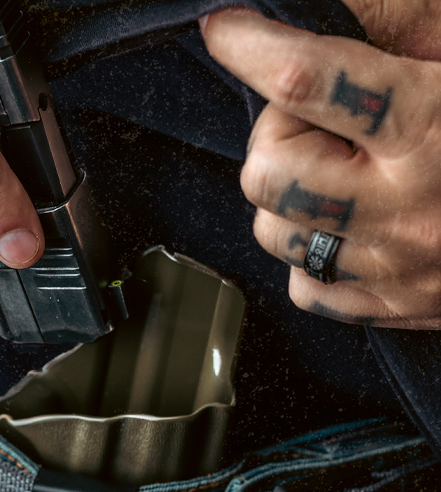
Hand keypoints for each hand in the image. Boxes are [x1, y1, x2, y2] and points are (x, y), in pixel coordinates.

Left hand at [201, 8, 440, 327]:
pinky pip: (305, 285)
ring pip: (271, 231)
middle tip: (322, 119)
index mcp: (435, 125)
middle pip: (265, 171)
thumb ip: (404, 18)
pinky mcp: (396, 307)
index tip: (225, 26)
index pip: (307, 81)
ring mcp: (398, 267)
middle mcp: (409, 207)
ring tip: (343, 168)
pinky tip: (349, 222)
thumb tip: (326, 1)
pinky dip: (312, 250)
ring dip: (288, 193)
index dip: (251, 44)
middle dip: (276, 133)